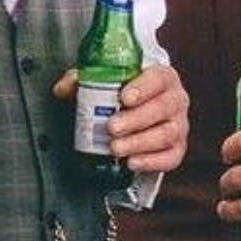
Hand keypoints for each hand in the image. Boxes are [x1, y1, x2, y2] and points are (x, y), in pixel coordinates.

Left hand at [52, 63, 188, 173]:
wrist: (141, 112)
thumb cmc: (123, 93)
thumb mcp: (103, 81)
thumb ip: (82, 80)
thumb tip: (61, 89)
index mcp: (162, 77)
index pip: (159, 78)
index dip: (144, 87)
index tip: (124, 97)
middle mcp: (176, 100)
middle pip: (164, 107)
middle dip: (136, 119)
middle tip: (112, 127)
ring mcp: (179, 125)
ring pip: (167, 134)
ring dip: (140, 142)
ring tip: (116, 148)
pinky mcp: (177, 148)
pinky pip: (171, 158)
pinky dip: (152, 162)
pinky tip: (132, 163)